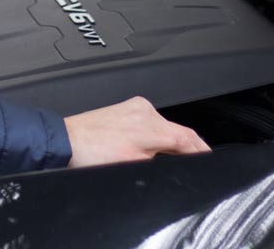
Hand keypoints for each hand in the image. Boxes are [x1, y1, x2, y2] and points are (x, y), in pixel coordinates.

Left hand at [64, 97, 209, 166]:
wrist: (64, 142)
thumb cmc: (90, 154)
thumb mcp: (131, 165)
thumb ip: (159, 163)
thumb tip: (177, 163)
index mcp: (150, 124)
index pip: (187, 138)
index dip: (201, 151)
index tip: (208, 159)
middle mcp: (144, 111)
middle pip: (178, 130)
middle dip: (189, 146)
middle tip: (196, 161)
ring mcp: (133, 108)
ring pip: (164, 126)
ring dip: (172, 140)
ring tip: (175, 156)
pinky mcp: (124, 110)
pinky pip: (150, 122)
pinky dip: (157, 133)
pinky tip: (152, 144)